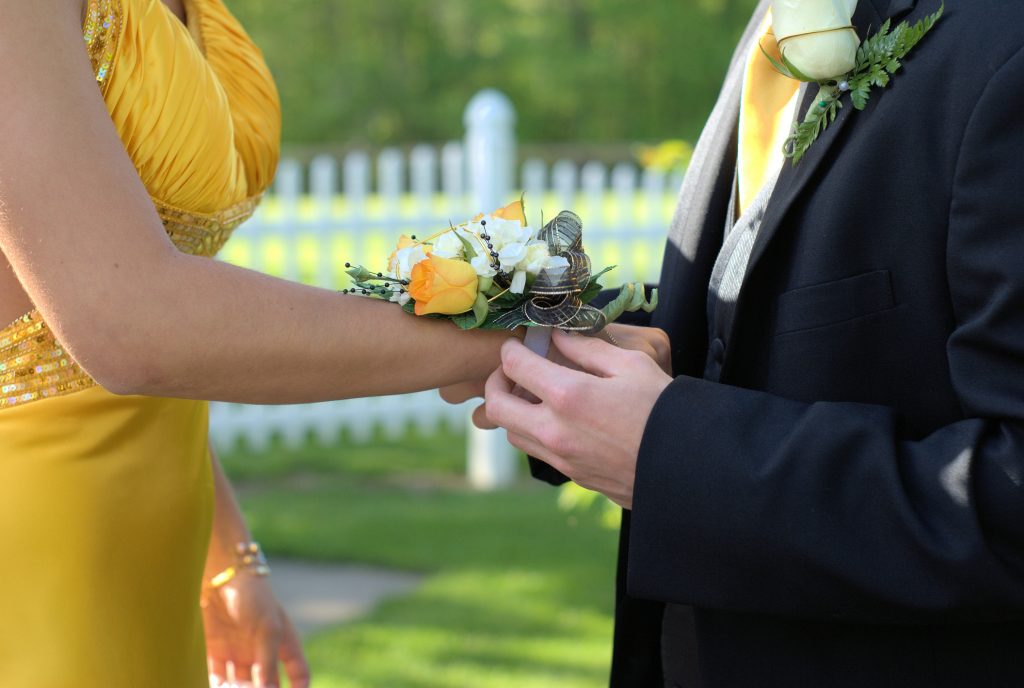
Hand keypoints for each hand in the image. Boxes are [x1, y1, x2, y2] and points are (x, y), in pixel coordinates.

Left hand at [202, 572, 309, 687]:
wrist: (220, 574)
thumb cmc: (253, 596)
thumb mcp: (267, 629)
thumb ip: (268, 663)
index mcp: (283, 642)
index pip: (298, 672)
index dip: (299, 687)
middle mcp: (261, 651)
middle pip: (265, 684)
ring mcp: (237, 652)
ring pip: (238, 684)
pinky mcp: (214, 651)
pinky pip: (216, 676)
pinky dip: (216, 685)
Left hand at [483, 329, 671, 508]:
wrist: (687, 465)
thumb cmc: (663, 408)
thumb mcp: (631, 365)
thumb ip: (588, 348)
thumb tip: (558, 336)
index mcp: (568, 396)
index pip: (514, 366)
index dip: (511, 348)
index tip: (519, 342)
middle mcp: (555, 431)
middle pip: (496, 406)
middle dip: (496, 382)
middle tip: (512, 370)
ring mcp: (561, 457)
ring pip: (512, 433)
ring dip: (513, 410)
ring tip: (534, 394)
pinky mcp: (573, 475)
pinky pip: (537, 451)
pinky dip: (534, 431)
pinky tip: (557, 418)